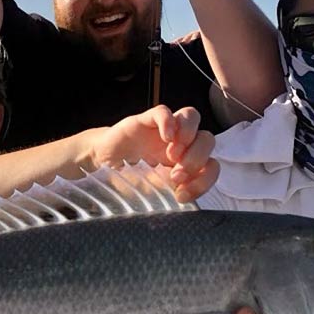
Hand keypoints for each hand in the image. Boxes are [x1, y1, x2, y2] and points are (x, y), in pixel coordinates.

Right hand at [92, 105, 218, 202]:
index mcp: (186, 163)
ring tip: (172, 154)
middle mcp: (180, 143)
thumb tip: (186, 201)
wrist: (101, 164)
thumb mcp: (153, 193)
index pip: (211, 164)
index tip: (182, 193)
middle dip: (197, 158)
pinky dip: (169, 122)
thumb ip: (170, 195)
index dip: (205, 179)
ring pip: (192, 116)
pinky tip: (165, 137)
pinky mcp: (146, 120)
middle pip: (207, 139)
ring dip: (189, 136)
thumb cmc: (129, 180)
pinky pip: (163, 111)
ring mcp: (164, 130)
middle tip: (176, 174)